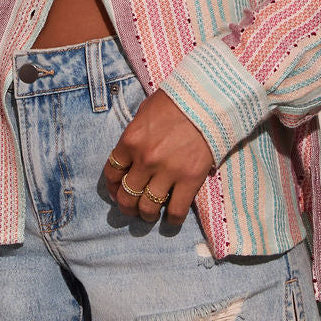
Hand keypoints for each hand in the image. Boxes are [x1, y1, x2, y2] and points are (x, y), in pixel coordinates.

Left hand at [103, 90, 215, 226]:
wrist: (208, 99)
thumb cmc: (176, 100)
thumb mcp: (146, 111)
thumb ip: (136, 133)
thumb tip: (131, 150)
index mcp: (130, 141)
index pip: (112, 172)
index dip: (112, 186)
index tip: (116, 190)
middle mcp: (145, 159)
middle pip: (126, 195)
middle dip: (126, 206)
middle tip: (131, 208)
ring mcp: (167, 171)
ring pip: (147, 208)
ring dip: (146, 215)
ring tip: (150, 215)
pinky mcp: (189, 180)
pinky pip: (176, 211)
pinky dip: (172, 220)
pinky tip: (171, 219)